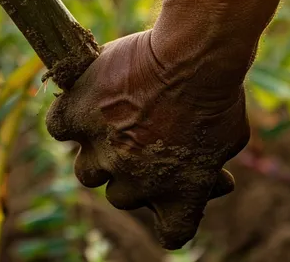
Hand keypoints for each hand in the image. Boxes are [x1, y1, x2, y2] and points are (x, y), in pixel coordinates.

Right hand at [45, 30, 249, 248]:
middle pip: (121, 196)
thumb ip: (214, 167)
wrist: (190, 57)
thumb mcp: (231, 138)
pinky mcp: (77, 117)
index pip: (172, 233)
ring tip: (115, 119)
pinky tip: (86, 99)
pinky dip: (69, 116)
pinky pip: (59, 128)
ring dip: (99, 152)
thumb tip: (219, 181)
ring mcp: (101, 151)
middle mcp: (134, 183)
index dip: (172, 210)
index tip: (175, 186)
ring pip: (87, 172)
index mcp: (178, 198)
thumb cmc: (218, 93)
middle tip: (144, 136)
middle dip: (132, 171)